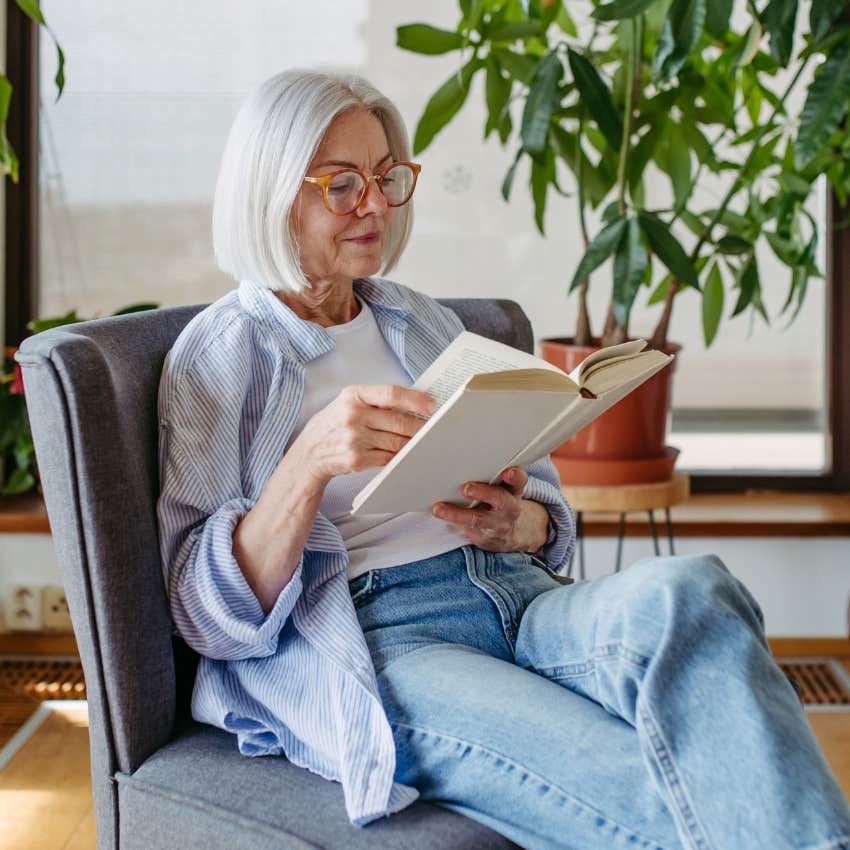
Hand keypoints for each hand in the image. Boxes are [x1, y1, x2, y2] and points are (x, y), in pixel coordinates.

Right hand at [294, 384, 436, 482]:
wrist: (310, 452)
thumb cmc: (335, 423)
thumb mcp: (348, 403)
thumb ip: (376, 401)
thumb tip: (415, 403)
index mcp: (353, 396)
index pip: (391, 394)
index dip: (416, 399)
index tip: (433, 405)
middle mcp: (353, 415)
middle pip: (399, 420)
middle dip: (420, 426)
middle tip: (435, 428)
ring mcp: (354, 438)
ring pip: (397, 441)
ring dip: (413, 443)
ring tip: (423, 442)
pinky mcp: (356, 459)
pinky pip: (388, 457)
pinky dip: (399, 456)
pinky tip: (404, 454)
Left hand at [431, 466, 548, 552]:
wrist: (504, 532)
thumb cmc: (496, 498)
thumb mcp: (501, 484)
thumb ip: (490, 470)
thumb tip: (461, 443)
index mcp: (513, 490)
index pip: (519, 481)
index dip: (515, 476)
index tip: (507, 471)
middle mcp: (508, 507)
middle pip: (501, 500)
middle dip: (483, 493)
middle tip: (466, 488)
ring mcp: (496, 524)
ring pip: (478, 520)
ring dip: (457, 514)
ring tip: (439, 509)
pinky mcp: (482, 537)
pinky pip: (466, 531)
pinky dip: (451, 523)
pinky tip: (439, 515)